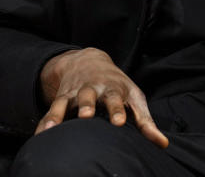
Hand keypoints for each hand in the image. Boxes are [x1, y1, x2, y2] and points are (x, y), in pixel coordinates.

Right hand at [35, 47, 167, 147]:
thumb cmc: (118, 86)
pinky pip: (53, 109)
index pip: (117, 100)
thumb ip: (146, 122)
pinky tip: (41, 135)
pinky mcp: (62, 98)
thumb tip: (163, 145)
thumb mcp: (134, 99)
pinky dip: (46, 121)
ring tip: (56, 127)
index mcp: (115, 90)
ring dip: (63, 112)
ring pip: (68, 101)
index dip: (118, 111)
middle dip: (89, 106)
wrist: (89, 61)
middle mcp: (94, 89)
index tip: (118, 122)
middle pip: (91, 97)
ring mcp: (76, 92)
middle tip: (87, 116)